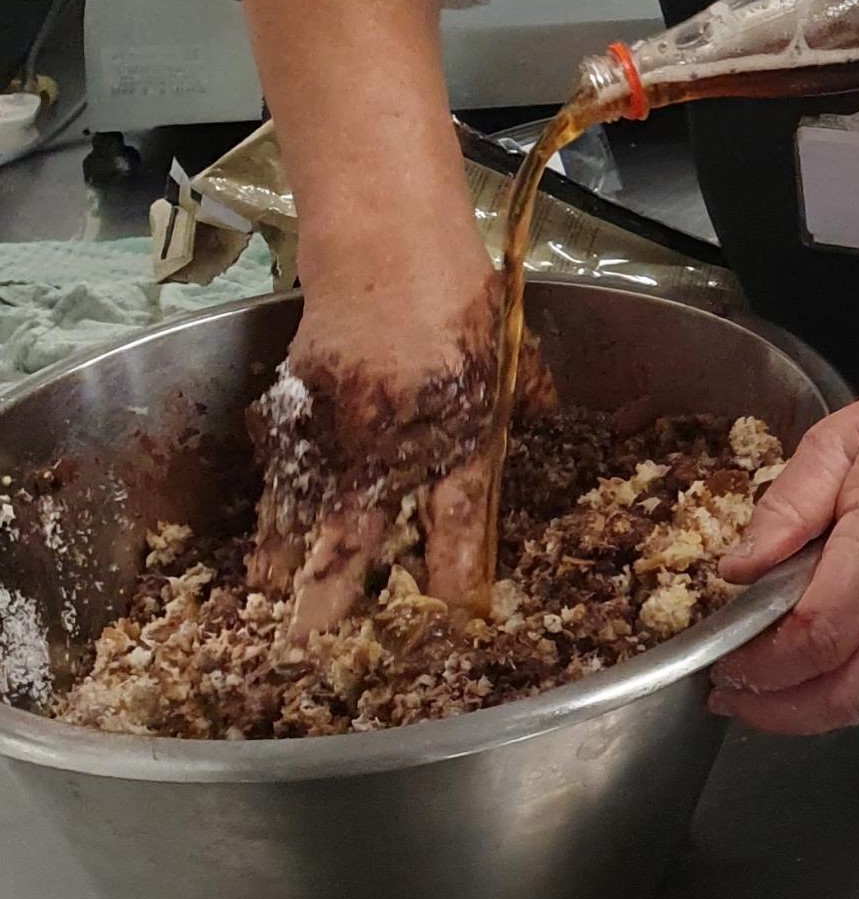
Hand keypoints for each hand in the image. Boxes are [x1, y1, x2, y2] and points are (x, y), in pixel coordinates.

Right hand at [249, 221, 510, 636]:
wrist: (389, 245)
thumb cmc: (462, 294)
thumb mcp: (512, 350)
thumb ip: (528, 396)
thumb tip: (555, 421)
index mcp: (460, 439)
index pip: (459, 527)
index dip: (456, 581)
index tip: (454, 622)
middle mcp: (393, 449)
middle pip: (357, 543)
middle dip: (336, 604)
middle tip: (317, 653)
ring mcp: (336, 434)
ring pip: (305, 518)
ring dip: (289, 569)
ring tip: (272, 620)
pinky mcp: (294, 411)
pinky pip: (279, 476)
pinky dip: (270, 515)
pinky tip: (262, 554)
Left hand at [707, 355, 858, 735]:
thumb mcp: (841, 439)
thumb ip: (786, 506)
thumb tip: (737, 571)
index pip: (815, 636)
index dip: (761, 661)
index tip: (722, 655)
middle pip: (843, 693)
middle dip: (776, 709)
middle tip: (729, 696)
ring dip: (811, 715)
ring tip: (763, 699)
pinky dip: (852, 698)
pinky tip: (818, 682)